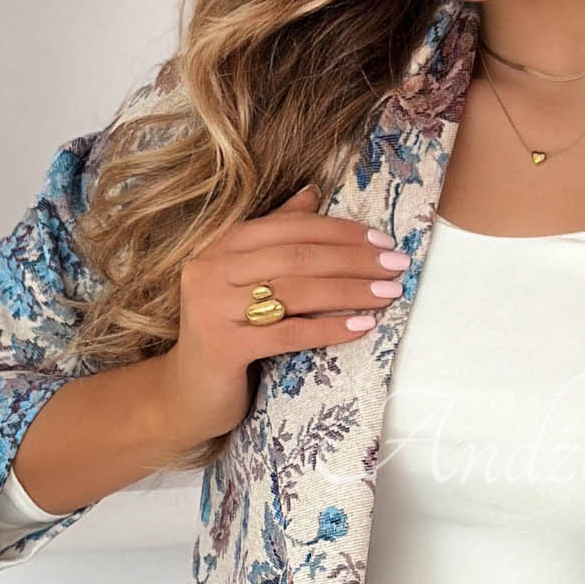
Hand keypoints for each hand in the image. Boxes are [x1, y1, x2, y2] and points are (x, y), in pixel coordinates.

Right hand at [151, 182, 410, 452]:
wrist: (187, 392)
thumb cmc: (227, 330)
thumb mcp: (247, 278)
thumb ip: (275, 235)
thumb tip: (313, 191)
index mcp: (220, 245)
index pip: (290, 228)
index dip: (340, 231)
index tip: (383, 241)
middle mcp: (210, 270)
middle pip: (297, 257)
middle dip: (354, 259)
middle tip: (397, 265)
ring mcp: (212, 308)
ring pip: (295, 292)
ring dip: (351, 291)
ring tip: (389, 293)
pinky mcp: (223, 347)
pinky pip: (288, 333)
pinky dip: (330, 329)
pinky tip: (363, 326)